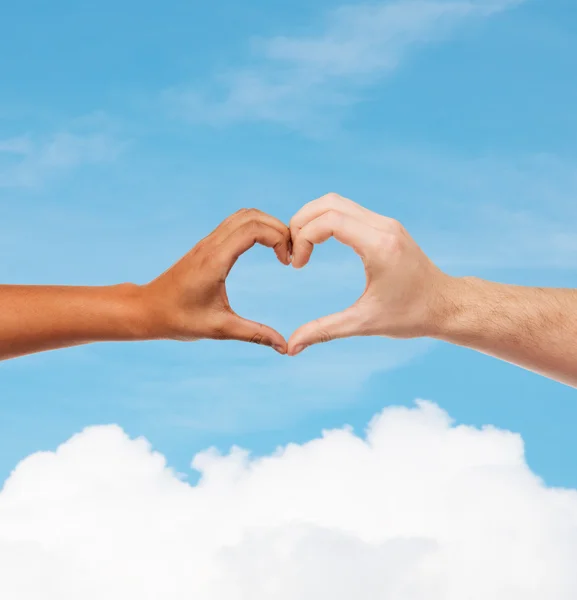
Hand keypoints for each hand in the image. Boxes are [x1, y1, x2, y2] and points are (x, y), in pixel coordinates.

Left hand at [142, 209, 290, 353]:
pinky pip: (235, 224)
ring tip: (281, 251)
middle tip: (290, 254)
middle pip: (252, 215)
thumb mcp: (219, 329)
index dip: (278, 238)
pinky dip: (256, 229)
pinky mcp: (206, 246)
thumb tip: (284, 347)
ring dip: (267, 226)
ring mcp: (207, 243)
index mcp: (215, 260)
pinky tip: (265, 250)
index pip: (253, 229)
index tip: (286, 262)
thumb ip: (255, 334)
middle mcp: (211, 245)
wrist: (147, 310)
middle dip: (278, 229)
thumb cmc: (179, 320)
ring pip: (243, 216)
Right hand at [287, 193, 452, 354]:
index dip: (304, 238)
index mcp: (379, 246)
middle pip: (329, 203)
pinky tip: (319, 244)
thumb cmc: (411, 316)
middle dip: (302, 222)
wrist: (446, 306)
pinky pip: (348, 211)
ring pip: (337, 202)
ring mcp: (386, 223)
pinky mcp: (386, 226)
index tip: (298, 265)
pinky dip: (327, 221)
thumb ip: (324, 331)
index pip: (329, 220)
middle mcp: (383, 227)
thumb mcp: (364, 323)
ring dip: (313, 219)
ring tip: (302, 247)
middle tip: (293, 252)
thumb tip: (291, 347)